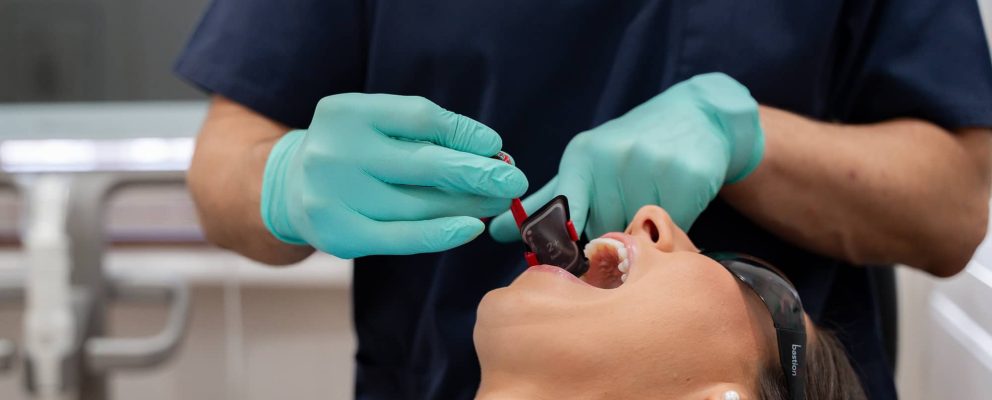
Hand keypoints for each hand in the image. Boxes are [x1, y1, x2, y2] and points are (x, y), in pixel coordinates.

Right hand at [262, 93, 527, 257]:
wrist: (289, 188)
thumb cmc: (351, 151)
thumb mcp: (377, 126)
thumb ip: (425, 133)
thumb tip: (491, 153)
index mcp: (347, 112)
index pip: (419, 117)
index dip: (463, 133)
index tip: (494, 146)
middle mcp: (335, 151)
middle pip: (424, 163)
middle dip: (477, 173)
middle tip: (514, 180)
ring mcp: (333, 196)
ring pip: (420, 204)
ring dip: (468, 204)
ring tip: (498, 202)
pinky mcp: (340, 234)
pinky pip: (403, 237)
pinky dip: (441, 233)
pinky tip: (470, 227)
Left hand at [490, 73, 762, 241]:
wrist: (697, 116)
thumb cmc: (631, 148)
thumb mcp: (586, 164)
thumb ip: (546, 201)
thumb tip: (495, 230)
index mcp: (582, 157)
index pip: (562, 213)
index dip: (561, 243)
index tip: (563, 260)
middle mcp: (612, 157)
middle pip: (604, 232)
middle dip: (613, 235)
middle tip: (627, 212)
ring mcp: (650, 164)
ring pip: (640, 232)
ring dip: (645, 231)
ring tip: (652, 199)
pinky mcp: (686, 175)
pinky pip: (673, 226)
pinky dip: (675, 224)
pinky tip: (676, 197)